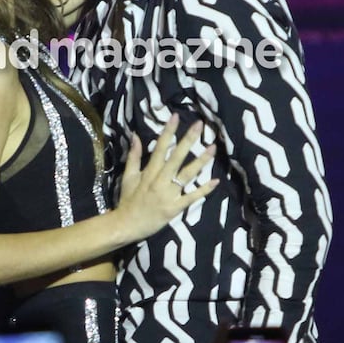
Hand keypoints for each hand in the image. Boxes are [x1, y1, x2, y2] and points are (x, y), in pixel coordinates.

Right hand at [115, 114, 216, 240]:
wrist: (127, 225)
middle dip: (188, 140)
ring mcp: (169, 195)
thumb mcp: (128, 177)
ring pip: (187, 175)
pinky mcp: (175, 208)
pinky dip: (204, 190)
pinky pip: (191, 197)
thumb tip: (135, 136)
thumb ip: (134, 156)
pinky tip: (216, 181)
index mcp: (149, 172)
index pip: (160, 147)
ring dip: (201, 161)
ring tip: (213, 147)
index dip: (168, 132)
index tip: (175, 117)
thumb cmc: (128, 201)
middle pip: (176, 157)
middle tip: (200, 125)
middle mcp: (160, 181)